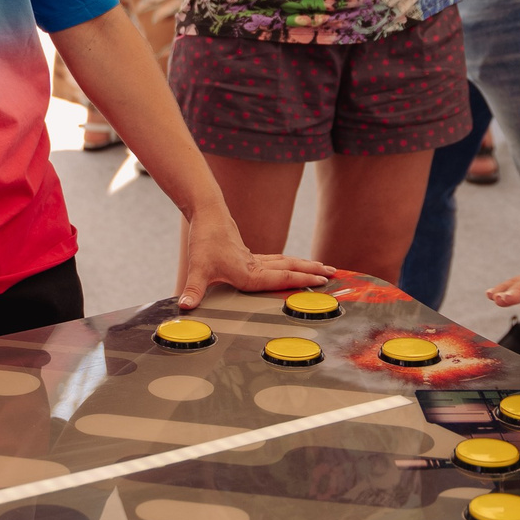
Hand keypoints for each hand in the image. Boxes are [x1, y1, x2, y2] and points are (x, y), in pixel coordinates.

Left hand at [174, 207, 329, 309]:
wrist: (208, 213)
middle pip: (290, 269)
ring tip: (324, 268)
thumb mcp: (196, 268)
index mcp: (249, 273)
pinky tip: (294, 266)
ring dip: (305, 266)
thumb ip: (193, 290)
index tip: (322, 281)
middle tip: (335, 275)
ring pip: (286, 263)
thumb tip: (185, 306)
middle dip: (312, 273)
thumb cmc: (204, 240)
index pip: (281, 279)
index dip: (302, 281)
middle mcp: (256, 266)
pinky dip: (290, 265)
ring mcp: (255, 259)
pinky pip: (277, 261)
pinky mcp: (250, 254)